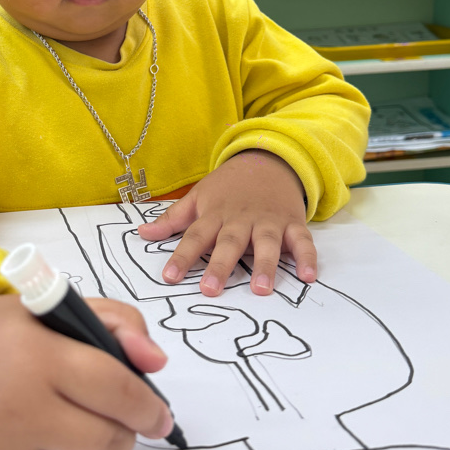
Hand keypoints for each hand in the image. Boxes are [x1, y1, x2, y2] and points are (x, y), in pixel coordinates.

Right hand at [0, 293, 171, 449]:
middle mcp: (16, 414)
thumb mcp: (54, 308)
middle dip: (124, 432)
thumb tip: (156, 364)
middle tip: (114, 420)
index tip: (159, 414)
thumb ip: (117, 323)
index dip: (149, 407)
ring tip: (84, 436)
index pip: (117, 392)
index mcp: (36, 359)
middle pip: (107, 442)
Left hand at [138, 151, 316, 296]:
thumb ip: (172, 219)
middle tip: (210, 290)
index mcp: (215, 215)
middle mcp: (241, 219)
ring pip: (266, 243)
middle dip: (220, 266)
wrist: (269, 160)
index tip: (169, 277)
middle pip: (229, 243)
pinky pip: (302, 241)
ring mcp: (268, 221)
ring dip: (265, 265)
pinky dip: (307, 257)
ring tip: (261, 289)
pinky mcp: (292, 223)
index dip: (182, 257)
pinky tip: (308, 276)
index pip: (194, 237)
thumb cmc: (229, 186)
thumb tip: (141, 233)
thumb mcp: (199, 197)